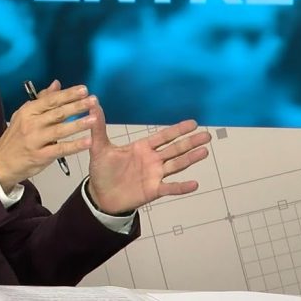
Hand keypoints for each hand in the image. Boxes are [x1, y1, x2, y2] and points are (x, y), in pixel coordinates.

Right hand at [0, 81, 96, 192]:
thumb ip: (42, 100)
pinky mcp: (40, 156)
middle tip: (93, 100)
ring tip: (94, 119)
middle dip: (77, 106)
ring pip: (60, 130)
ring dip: (78, 124)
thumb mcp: (25, 115)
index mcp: (28, 111)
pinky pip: (60, 149)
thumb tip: (56, 84)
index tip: (84, 90)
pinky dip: (74, 145)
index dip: (68, 94)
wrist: (1, 162)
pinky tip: (87, 141)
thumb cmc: (16, 137)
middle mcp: (31, 124)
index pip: (51, 100)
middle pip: (57, 113)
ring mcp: (35, 140)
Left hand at [86, 105, 210, 214]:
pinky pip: (170, 188)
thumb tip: (93, 105)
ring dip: (190, 159)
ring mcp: (155, 175)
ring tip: (205, 151)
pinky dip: (182, 187)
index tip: (193, 123)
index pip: (163, 136)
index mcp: (142, 147)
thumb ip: (99, 128)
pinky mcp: (154, 190)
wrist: (100, 194)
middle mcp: (152, 160)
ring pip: (176, 165)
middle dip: (190, 142)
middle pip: (175, 149)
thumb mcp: (99, 148)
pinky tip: (195, 184)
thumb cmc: (102, 170)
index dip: (178, 129)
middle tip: (207, 135)